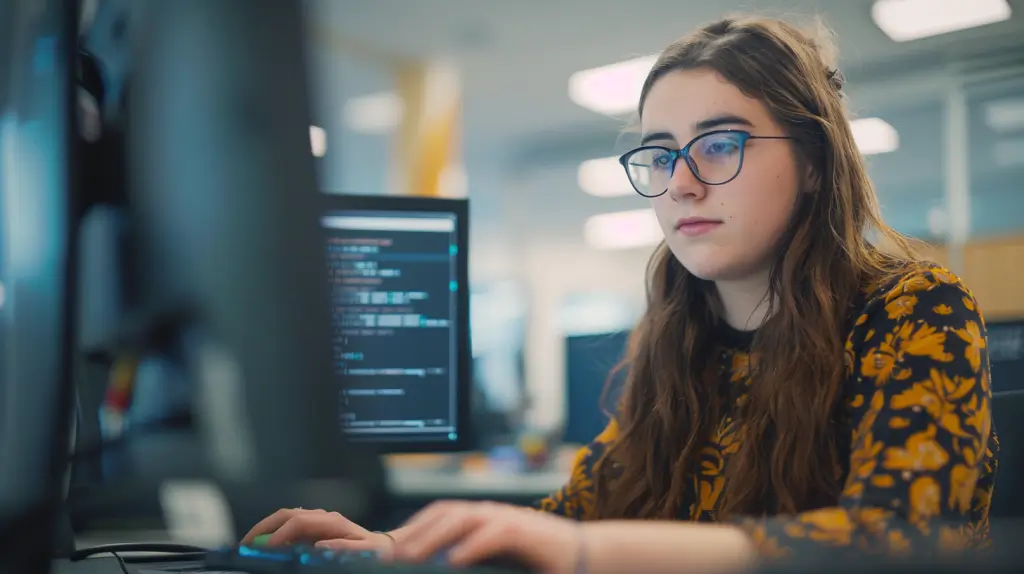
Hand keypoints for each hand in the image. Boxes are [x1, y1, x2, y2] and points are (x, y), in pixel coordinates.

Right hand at [241, 508, 392, 551]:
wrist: (383, 549)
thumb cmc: (374, 553)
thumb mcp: (364, 552)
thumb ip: (343, 546)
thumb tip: (321, 544)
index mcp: (333, 521)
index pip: (298, 522)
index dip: (279, 535)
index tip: (265, 549)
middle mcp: (323, 517)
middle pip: (286, 515)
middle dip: (263, 527)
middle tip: (245, 544)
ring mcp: (317, 521)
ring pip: (285, 518)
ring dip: (265, 529)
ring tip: (250, 546)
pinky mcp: (314, 528)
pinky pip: (289, 526)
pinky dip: (273, 533)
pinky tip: (265, 546)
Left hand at [393, 500, 583, 572]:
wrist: (588, 555)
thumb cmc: (544, 561)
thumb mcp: (500, 561)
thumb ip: (473, 559)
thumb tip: (445, 565)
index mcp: (484, 518)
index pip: (441, 514)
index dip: (414, 527)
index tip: (391, 548)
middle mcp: (492, 513)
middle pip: (445, 512)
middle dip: (415, 532)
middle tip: (391, 556)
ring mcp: (509, 519)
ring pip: (463, 518)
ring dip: (433, 537)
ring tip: (411, 557)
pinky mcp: (526, 532)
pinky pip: (493, 535)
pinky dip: (472, 546)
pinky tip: (455, 561)